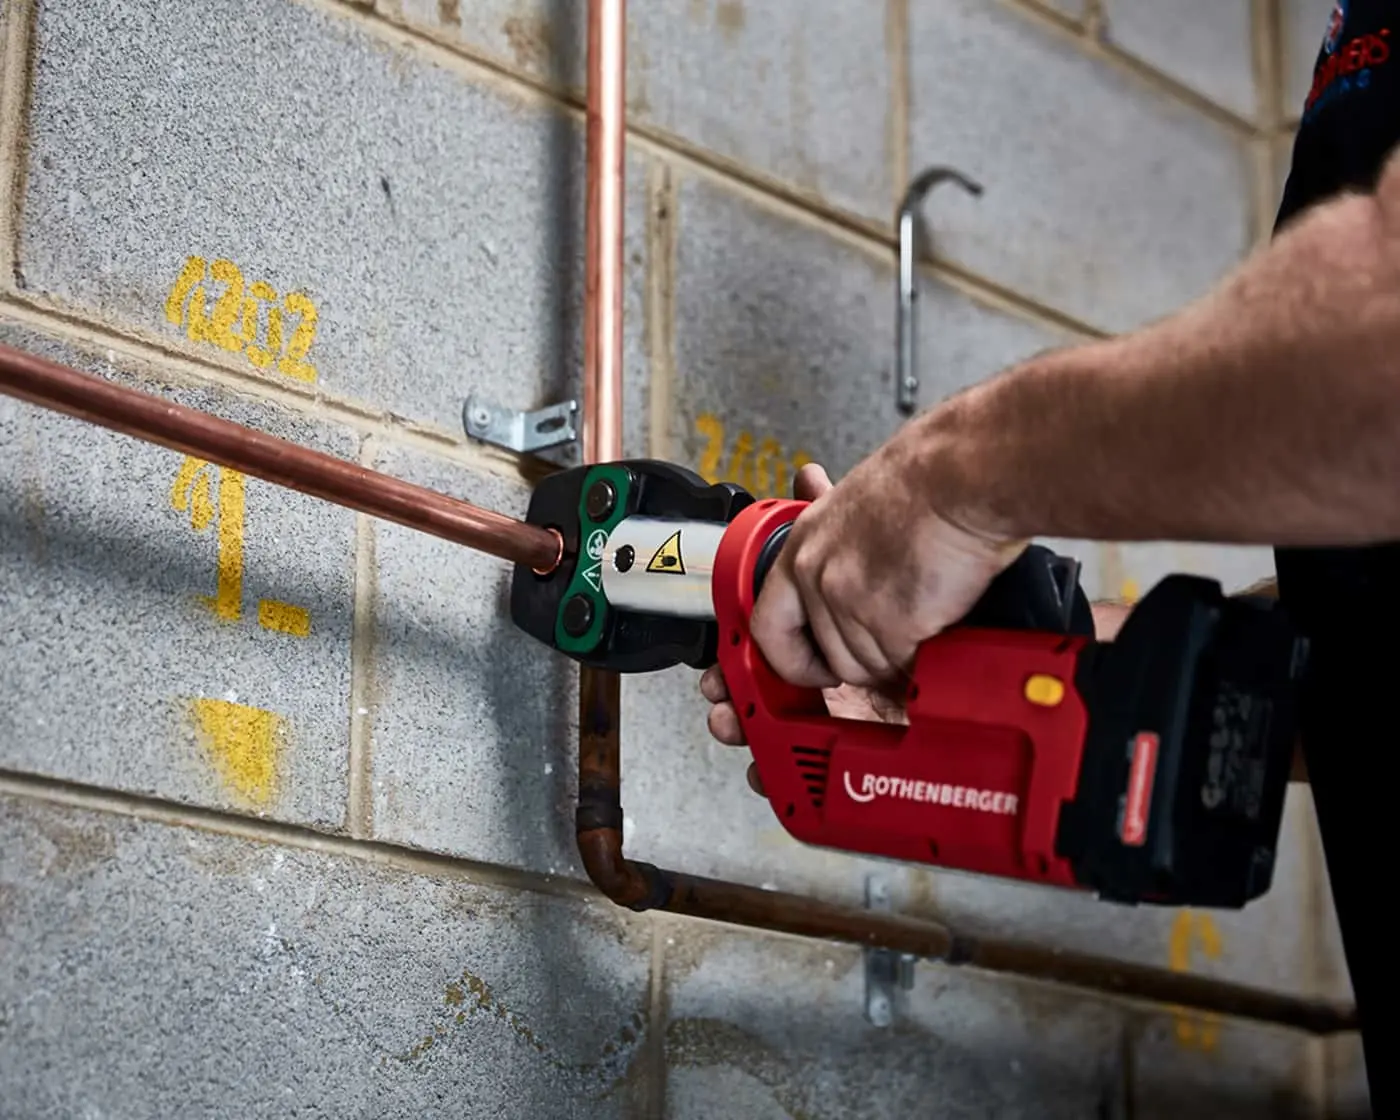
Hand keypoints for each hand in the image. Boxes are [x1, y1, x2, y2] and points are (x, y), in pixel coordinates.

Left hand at [749, 443, 1023, 689]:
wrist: (963, 478)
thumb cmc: (925, 482)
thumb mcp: (854, 497)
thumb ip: (831, 526)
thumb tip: (808, 484)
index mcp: (802, 547)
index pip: (767, 628)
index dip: (791, 660)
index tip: (816, 667)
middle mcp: (817, 575)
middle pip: (832, 657)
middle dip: (867, 661)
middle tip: (897, 643)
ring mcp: (850, 602)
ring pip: (869, 668)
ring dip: (898, 660)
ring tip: (924, 624)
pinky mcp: (890, 624)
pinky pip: (901, 666)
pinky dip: (921, 660)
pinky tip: (937, 629)